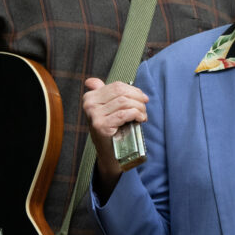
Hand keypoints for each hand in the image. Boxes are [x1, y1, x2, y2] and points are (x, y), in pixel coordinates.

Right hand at [82, 77, 148, 196]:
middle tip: (145, 107)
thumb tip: (91, 81)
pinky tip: (141, 119)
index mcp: (90, 97)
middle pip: (121, 93)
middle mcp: (89, 105)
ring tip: (143, 114)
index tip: (143, 97)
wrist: (109, 153)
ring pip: (124, 102)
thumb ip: (100, 94)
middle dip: (138, 98)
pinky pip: (124, 114)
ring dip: (139, 107)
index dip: (134, 90)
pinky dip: (136, 114)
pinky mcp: (101, 126)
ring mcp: (94, 116)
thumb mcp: (104, 109)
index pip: (117, 86)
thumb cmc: (111, 129)